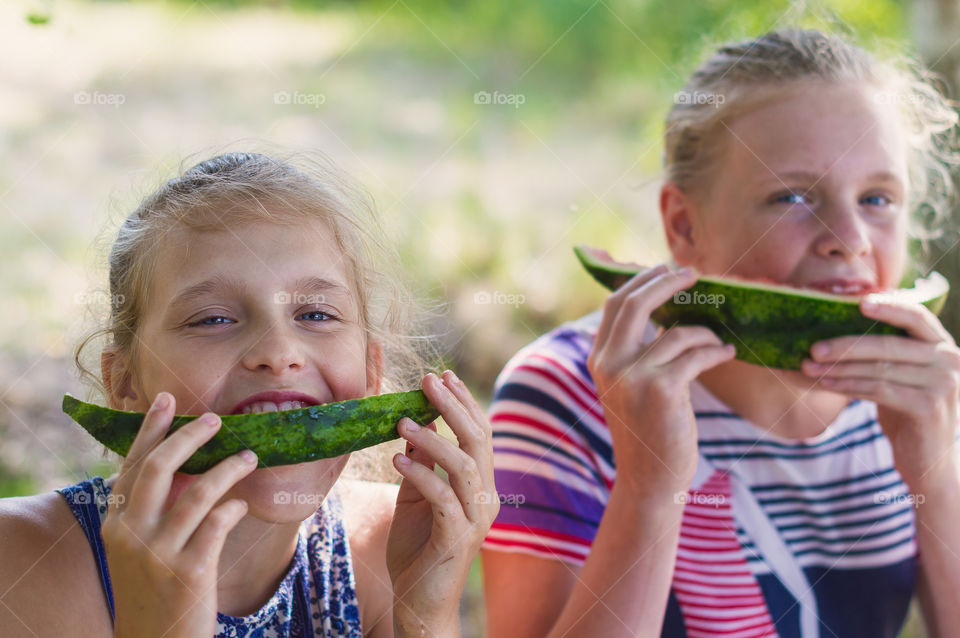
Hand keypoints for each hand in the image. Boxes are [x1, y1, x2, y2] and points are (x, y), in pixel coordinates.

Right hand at [102, 392, 258, 637]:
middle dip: (189, 436)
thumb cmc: (154, 591)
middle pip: (159, 468)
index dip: (151, 430)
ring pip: (198, 492)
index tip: (166, 399)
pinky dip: (235, 506)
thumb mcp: (139, 550)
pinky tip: (243, 503)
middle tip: (216, 419)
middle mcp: (131, 535)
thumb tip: (181, 463)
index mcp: (115, 525)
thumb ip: (151, 511)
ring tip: (250, 456)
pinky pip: (218, 523)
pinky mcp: (189, 572)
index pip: (131, 465)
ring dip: (228, 468)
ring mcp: (159, 554)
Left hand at [386, 371, 497, 637]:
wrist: (419, 606)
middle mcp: (485, 499)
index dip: (464, 403)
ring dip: (434, 438)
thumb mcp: (415, 499)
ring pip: (464, 466)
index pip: (479, 435)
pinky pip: (443, 498)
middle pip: (479, 442)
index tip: (442, 376)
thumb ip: (422, 466)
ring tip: (402, 422)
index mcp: (479, 487)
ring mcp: (475, 520)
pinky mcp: (457, 539)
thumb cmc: (418, 551)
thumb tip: (416, 425)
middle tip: (428, 381)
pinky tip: (396, 459)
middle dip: (454, 407)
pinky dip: (421, 474)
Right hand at [587, 264, 734, 498]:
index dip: (641, 280)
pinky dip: (716, 350)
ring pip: (676, 332)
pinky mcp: (662, 390)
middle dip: (666, 281)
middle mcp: (609, 365)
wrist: (649, 479)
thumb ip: (633, 351)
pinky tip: (726, 352)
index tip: (665, 269)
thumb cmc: (648, 430)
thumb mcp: (628, 387)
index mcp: (599, 360)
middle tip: (694, 273)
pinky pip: (696, 354)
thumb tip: (661, 307)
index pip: (615, 304)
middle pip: (635, 303)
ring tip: (718, 340)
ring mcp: (633, 377)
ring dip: (704, 332)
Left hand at [802, 297, 959, 489]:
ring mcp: (943, 384)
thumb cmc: (907, 411)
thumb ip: (886, 354)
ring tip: (810, 368)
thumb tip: (833, 334)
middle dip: (846, 345)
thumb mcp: (901, 377)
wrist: (930, 459)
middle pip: (889, 344)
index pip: (918, 316)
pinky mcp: (929, 407)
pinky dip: (849, 386)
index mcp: (942, 346)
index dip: (890, 306)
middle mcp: (950, 360)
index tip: (858, 302)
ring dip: (840, 368)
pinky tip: (827, 384)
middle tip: (813, 348)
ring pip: (880, 368)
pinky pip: (879, 390)